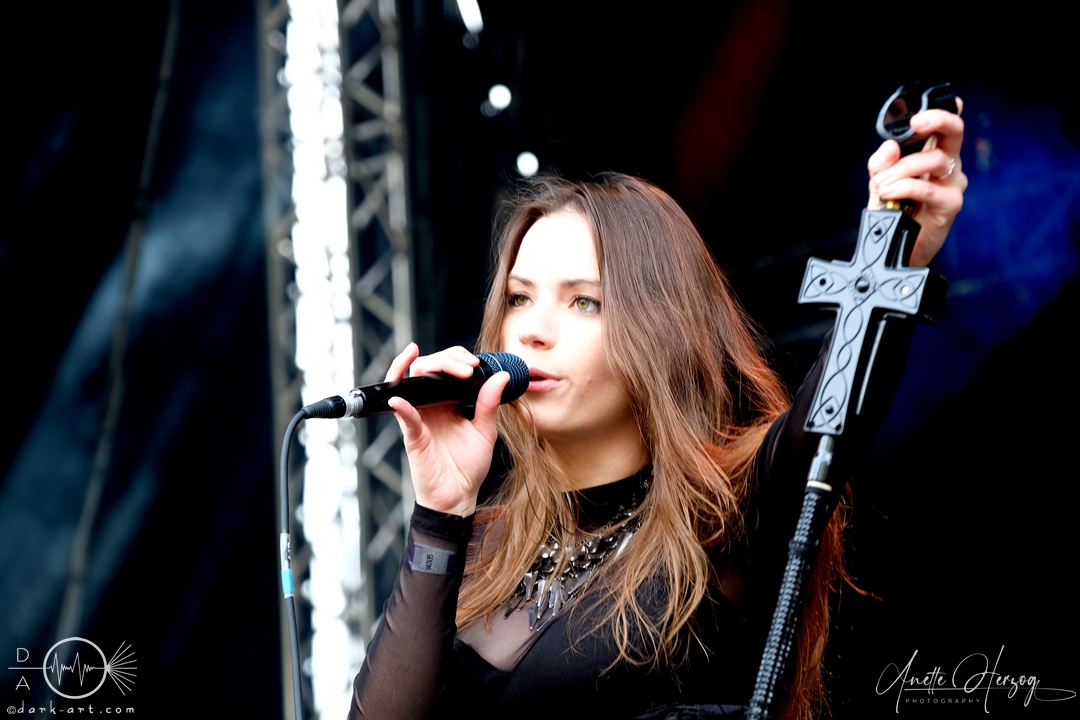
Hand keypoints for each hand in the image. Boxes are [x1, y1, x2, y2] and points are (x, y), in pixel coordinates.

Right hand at [385, 343, 509, 515]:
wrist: (459, 496)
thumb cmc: (469, 466)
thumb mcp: (485, 430)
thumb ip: (489, 403)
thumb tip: (501, 376)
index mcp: (447, 401)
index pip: (444, 367)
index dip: (456, 357)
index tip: (475, 363)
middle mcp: (430, 406)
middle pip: (425, 368)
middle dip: (446, 359)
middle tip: (466, 367)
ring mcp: (419, 418)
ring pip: (408, 383)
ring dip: (422, 367)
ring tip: (443, 365)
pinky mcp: (413, 436)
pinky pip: (404, 418)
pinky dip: (402, 407)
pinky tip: (401, 399)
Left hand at [867, 98, 966, 267]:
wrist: (898, 244)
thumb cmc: (895, 210)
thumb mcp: (880, 182)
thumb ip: (881, 164)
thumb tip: (890, 146)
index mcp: (933, 153)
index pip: (945, 125)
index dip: (943, 110)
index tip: (925, 108)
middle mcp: (948, 165)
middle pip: (955, 132)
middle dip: (937, 121)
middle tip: (916, 124)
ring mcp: (952, 183)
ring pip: (936, 160)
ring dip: (903, 168)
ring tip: (882, 183)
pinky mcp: (951, 204)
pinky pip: (928, 189)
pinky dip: (905, 187)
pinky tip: (889, 193)